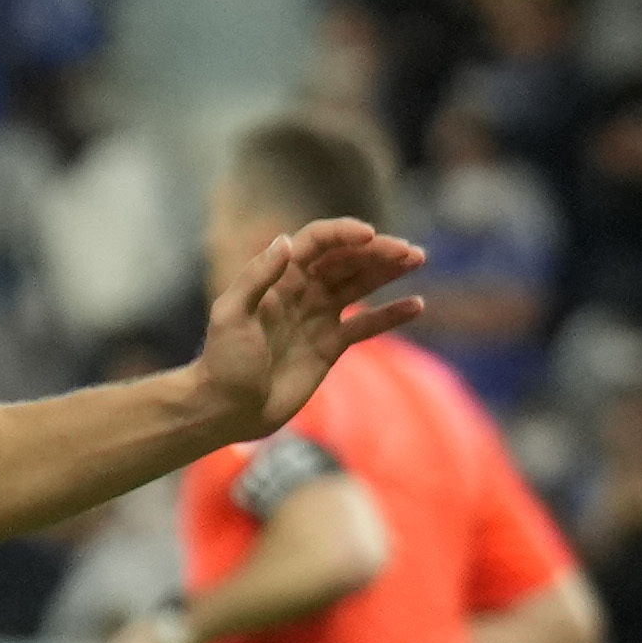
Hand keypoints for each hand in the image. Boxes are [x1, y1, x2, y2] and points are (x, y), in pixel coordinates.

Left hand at [189, 216, 426, 438]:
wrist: (228, 409)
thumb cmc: (223, 362)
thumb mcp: (230, 315)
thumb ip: (257, 277)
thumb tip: (286, 241)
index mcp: (278, 277)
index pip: (317, 243)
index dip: (343, 234)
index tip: (370, 235)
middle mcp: (302, 291)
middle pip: (346, 259)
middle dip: (378, 250)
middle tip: (410, 250)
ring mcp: (319, 317)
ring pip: (361, 284)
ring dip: (389, 271)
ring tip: (418, 260)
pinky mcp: (331, 346)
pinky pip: (367, 325)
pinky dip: (391, 315)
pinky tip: (416, 306)